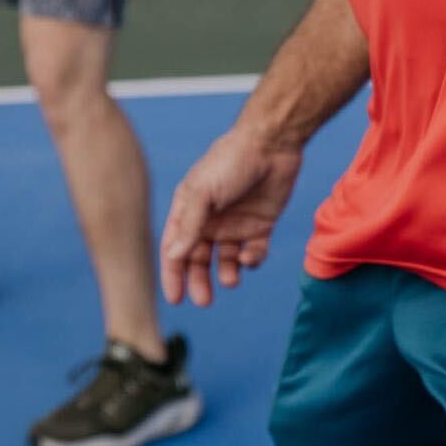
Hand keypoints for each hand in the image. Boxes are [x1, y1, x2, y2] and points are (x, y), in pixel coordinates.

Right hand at [159, 124, 302, 306]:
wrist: (272, 144)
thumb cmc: (230, 161)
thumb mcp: (203, 191)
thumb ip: (189, 225)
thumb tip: (173, 256)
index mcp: (190, 208)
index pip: (175, 246)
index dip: (172, 272)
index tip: (174, 299)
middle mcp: (210, 219)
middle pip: (199, 259)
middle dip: (199, 281)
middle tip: (203, 300)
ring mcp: (236, 224)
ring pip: (226, 260)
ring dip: (226, 274)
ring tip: (230, 280)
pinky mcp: (261, 226)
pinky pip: (253, 253)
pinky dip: (251, 261)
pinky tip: (250, 256)